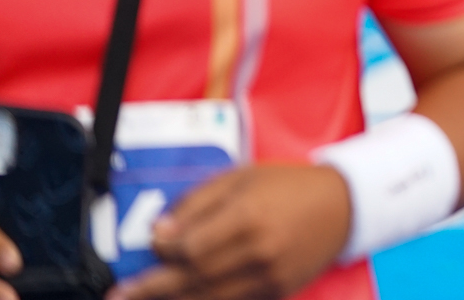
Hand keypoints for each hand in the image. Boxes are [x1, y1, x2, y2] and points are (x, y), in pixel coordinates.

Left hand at [111, 164, 350, 299]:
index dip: (162, 251)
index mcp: (248, 215)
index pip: (190, 246)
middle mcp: (258, 250)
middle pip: (192, 278)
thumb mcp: (243, 177)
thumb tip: (160, 232)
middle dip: (150, 289)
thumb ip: (199, 202)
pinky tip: (184, 299)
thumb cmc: (289, 184)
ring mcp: (270, 276)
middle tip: (118, 295)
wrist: (345, 205)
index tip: (151, 244)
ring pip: (209, 298)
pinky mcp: (278, 291)